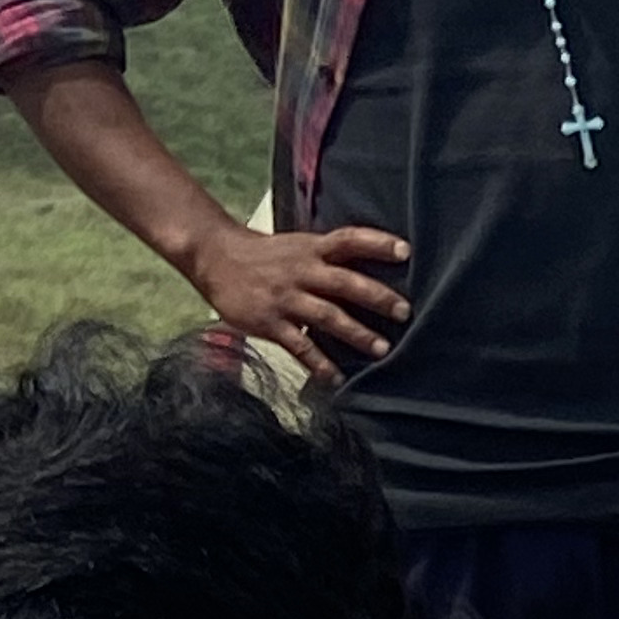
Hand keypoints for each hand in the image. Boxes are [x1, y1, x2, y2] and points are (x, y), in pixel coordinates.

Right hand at [188, 219, 409, 374]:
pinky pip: (300, 346)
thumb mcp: (298, 246)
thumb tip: (370, 272)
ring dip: (357, 334)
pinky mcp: (270, 322)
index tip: (405, 252)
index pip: (349, 240)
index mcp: (311, 249)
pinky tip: (338, 378)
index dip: (377, 244)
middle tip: (404, 312)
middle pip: (344, 282)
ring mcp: (286, 298)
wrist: (213, 256)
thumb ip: (329, 259)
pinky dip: (320, 364)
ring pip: (327, 316)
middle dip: (376, 297)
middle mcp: (302, 271)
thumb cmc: (264, 256)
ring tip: (382, 350)